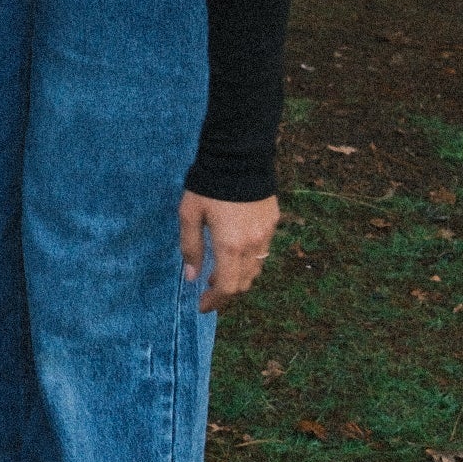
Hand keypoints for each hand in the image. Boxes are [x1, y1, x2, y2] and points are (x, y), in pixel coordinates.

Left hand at [180, 190, 277, 312]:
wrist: (238, 156)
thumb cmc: (208, 185)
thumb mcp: (189, 215)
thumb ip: (191, 248)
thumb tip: (191, 277)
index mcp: (230, 246)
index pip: (226, 287)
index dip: (214, 300)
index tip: (202, 305)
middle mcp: (252, 245)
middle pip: (243, 283)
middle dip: (226, 292)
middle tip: (209, 290)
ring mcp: (266, 234)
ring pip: (255, 269)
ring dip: (239, 277)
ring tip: (220, 272)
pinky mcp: (273, 222)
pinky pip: (262, 251)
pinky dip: (249, 260)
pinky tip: (236, 252)